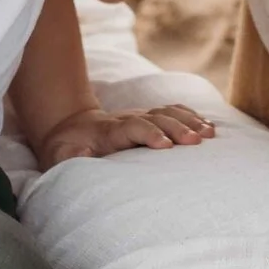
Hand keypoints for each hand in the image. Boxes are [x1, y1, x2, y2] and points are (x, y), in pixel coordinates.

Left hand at [35, 103, 215, 164]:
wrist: (69, 127)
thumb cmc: (65, 149)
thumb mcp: (59, 155)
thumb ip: (70, 155)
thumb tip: (84, 154)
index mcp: (108, 131)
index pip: (132, 127)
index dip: (149, 133)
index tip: (166, 146)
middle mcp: (127, 119)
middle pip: (156, 117)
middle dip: (177, 128)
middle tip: (197, 141)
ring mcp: (139, 116)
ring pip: (167, 113)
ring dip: (190, 121)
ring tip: (210, 133)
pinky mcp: (148, 118)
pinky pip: (172, 113)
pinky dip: (191, 117)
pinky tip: (208, 127)